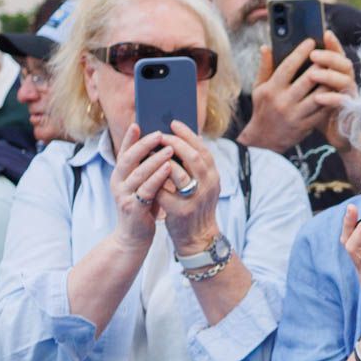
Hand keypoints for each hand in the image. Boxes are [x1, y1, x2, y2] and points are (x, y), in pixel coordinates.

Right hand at [109, 123, 176, 250]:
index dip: (130, 138)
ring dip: (154, 159)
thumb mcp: (144, 185)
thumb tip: (165, 147)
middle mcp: (118, 183)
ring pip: (138, 173)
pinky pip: (147, 189)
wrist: (134, 237)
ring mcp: (124, 195)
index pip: (124, 152)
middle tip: (159, 133)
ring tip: (169, 148)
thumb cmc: (143, 208)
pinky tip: (168, 168)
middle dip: (143, 144)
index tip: (138, 122)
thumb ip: (149, 170)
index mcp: (120, 175)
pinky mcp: (133, 207)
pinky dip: (158, 177)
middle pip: (128, 159)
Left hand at [156, 121, 222, 253]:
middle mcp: (209, 185)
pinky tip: (146, 173)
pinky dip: (154, 180)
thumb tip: (178, 141)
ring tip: (150, 152)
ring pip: (178, 172)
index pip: (203, 149)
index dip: (188, 134)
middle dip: (174, 143)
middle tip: (159, 135)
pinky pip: (164, 191)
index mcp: (214, 176)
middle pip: (193, 156)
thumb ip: (194, 167)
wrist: (198, 238)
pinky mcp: (181, 211)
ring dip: (162, 160)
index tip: (173, 123)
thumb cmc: (195, 206)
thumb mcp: (203, 185)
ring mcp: (195, 198)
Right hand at [237, 31, 355, 153]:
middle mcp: (283, 101)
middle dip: (320, 65)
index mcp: (271, 89)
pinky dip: (332, 99)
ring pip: (319, 95)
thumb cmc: (263, 109)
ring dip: (329, 82)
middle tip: (329, 54)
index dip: (300, 53)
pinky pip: (322, 110)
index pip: (287, 67)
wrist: (263, 140)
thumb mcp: (259, 88)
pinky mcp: (305, 125)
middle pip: (307, 79)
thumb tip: (266, 47)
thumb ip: (264, 67)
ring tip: (336, 70)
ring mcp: (295, 114)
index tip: (310, 42)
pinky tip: (337, 89)